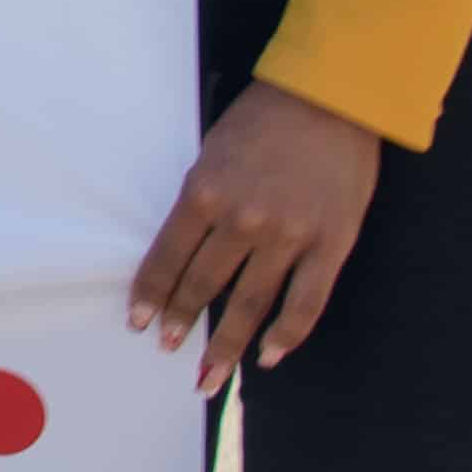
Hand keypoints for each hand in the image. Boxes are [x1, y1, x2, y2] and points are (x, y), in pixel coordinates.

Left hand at [130, 80, 382, 393]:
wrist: (332, 97)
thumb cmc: (266, 119)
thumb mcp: (213, 152)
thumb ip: (201, 201)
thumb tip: (186, 251)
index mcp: (205, 192)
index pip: (168, 258)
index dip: (151, 294)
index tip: (139, 321)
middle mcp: (242, 220)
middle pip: (203, 286)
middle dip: (181, 323)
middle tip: (168, 347)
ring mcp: (289, 236)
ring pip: (250, 305)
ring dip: (226, 344)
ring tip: (209, 373)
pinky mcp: (331, 244)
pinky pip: (305, 303)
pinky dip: (286, 336)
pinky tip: (269, 355)